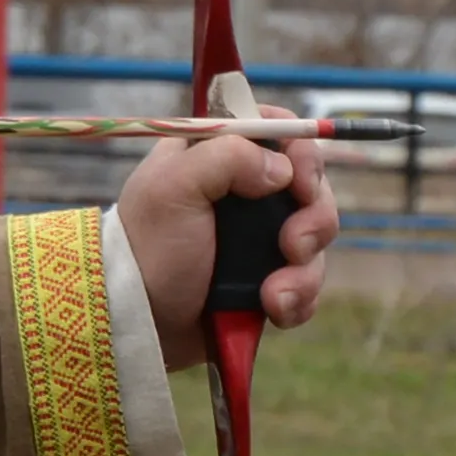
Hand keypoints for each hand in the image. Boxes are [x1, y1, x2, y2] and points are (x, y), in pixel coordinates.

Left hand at [113, 76, 340, 336]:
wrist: (139, 324)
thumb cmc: (148, 249)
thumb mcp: (172, 188)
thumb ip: (225, 158)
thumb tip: (283, 169)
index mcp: (215, 157)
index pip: (275, 131)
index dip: (299, 149)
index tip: (299, 178)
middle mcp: (242, 193)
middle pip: (310, 185)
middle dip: (314, 216)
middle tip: (292, 245)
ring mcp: (258, 238)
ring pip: (316, 238)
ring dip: (303, 269)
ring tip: (273, 294)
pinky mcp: (267, 279)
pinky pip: (307, 282)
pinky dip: (298, 298)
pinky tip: (273, 310)